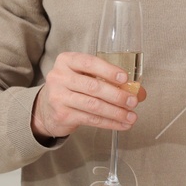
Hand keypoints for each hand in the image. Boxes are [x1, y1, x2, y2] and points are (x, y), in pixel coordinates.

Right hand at [31, 51, 148, 138]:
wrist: (46, 109)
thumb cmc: (72, 88)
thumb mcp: (86, 77)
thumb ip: (109, 80)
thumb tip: (139, 91)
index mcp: (67, 61)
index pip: (89, 63)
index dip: (108, 70)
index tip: (125, 79)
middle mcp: (59, 77)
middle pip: (93, 86)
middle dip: (117, 95)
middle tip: (133, 101)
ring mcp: (58, 96)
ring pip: (93, 105)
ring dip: (116, 112)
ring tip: (131, 116)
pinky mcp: (62, 114)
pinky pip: (90, 119)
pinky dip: (109, 123)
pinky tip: (121, 124)